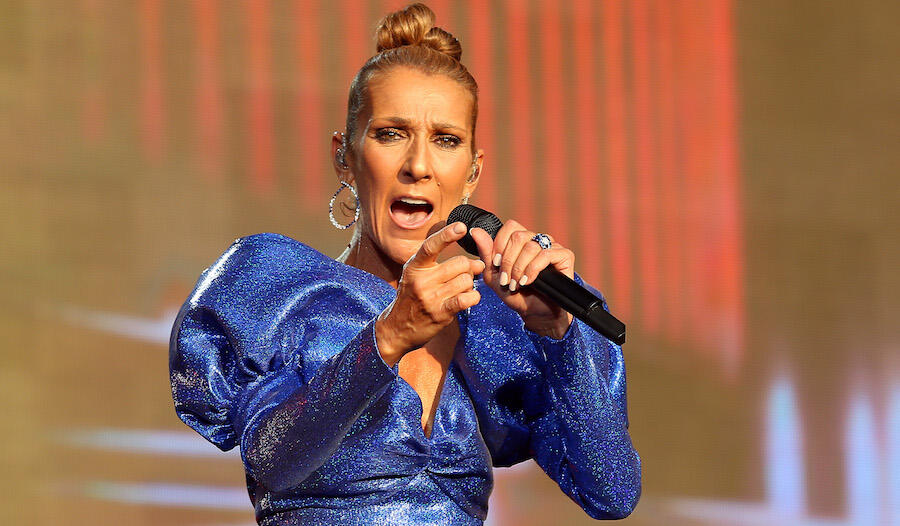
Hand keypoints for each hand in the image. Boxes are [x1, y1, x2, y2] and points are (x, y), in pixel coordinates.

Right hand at [375, 222, 485, 365]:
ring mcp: (431, 297)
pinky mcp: (440, 313)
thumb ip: (442, 264)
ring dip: (470, 285)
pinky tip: (469, 298)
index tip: (461, 227)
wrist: (397, 328)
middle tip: (466, 274)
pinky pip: (467, 298)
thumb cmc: (412, 298)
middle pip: (460, 263)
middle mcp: (421, 280)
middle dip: (469, 268)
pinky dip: (473, 296)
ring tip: (461, 289)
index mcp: (414, 266)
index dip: (447, 234)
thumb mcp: (416, 275)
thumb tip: (477, 261)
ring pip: (466, 280)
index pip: (431, 245)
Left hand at [470, 221, 574, 338]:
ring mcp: (552, 247)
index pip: (511, 226)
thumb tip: (476, 232)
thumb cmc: (517, 295)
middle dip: (508, 260)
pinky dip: (533, 269)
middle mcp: (538, 240)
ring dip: (519, 268)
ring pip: (531, 246)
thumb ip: (486, 254)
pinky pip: (546, 254)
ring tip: (516, 284)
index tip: (496, 264)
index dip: (500, 244)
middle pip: (519, 236)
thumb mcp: (495, 277)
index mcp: (522, 241)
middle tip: (506, 279)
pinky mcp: (565, 256)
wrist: (536, 314)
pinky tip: (528, 281)